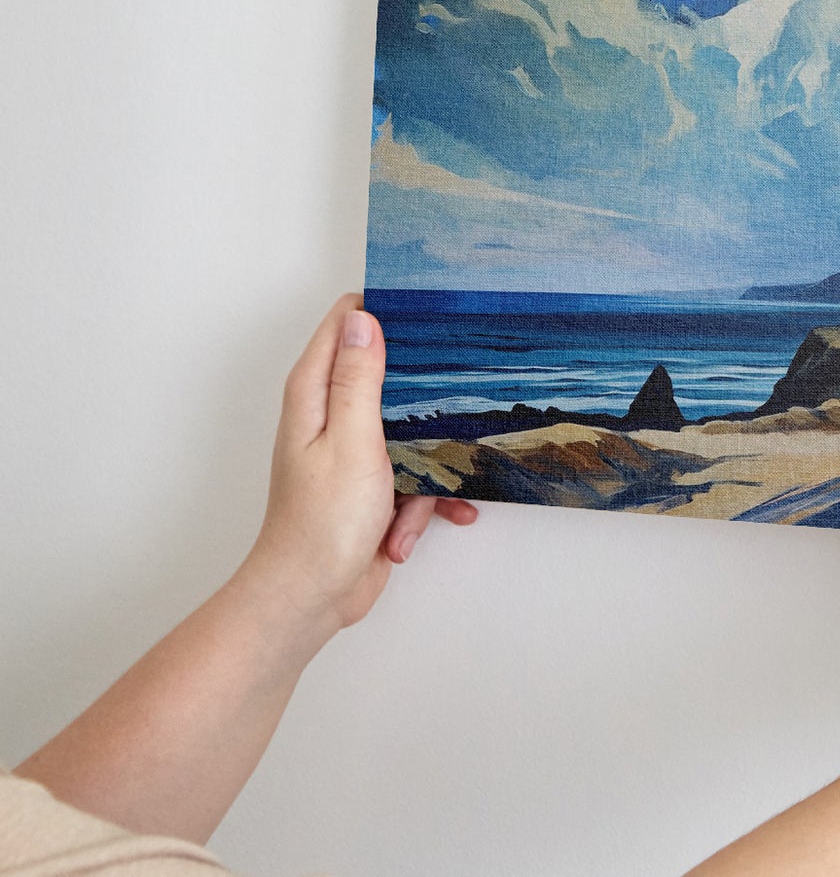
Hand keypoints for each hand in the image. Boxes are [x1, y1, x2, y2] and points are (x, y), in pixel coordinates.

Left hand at [239, 294, 475, 638]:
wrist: (312, 596)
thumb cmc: (324, 521)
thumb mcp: (351, 440)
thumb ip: (359, 378)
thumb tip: (364, 317)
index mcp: (314, 394)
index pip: (346, 324)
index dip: (387, 311)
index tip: (431, 311)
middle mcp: (330, 415)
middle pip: (387, 372)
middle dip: (424, 388)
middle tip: (459, 392)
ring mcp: (352, 450)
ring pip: (410, 427)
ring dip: (427, 461)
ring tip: (425, 495)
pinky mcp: (372, 484)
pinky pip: (413, 473)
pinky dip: (422, 500)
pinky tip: (424, 524)